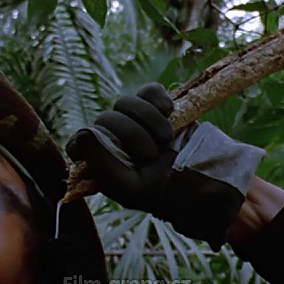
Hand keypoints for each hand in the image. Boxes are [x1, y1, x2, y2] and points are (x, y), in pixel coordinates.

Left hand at [66, 84, 265, 247]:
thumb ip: (103, 164)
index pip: (80, 140)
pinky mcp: (156, 108)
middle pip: (107, 118)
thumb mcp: (130, 187)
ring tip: (166, 138)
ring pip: (125, 102)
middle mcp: (114, 139)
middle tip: (152, 153)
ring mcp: (135, 121)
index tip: (118, 150)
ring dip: (147, 118)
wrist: (202, 180)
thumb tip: (83, 132)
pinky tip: (169, 111)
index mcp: (102, 162)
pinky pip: (148, 91)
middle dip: (132, 133)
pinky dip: (157, 98)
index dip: (97, 141)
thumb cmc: (164, 192)